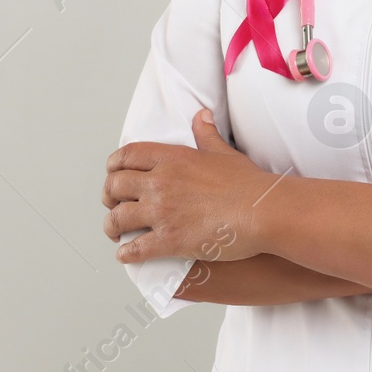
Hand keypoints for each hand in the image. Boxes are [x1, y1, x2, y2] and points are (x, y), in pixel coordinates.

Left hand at [103, 108, 270, 264]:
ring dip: (111, 227)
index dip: (113, 166)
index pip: (127, 156)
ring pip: (118, 219)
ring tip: (114, 233)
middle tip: (112, 205)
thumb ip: (206, 134)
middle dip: (108, 197)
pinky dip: (126, 254)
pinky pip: (136, 249)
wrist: (262, 210)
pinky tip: (126, 255)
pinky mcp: (170, 240)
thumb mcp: (223, 151)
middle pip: (115, 186)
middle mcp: (160, 183)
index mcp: (171, 158)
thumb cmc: (247, 183)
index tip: (112, 173)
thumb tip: (201, 115)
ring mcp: (163, 212)